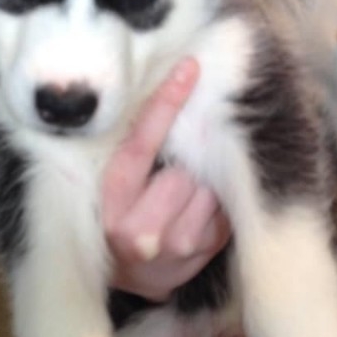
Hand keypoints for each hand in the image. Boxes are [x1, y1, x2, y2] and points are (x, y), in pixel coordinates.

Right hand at [102, 58, 231, 301]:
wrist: (123, 269)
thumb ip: (133, 144)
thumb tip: (171, 86)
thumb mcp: (111, 176)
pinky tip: (198, 207)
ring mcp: (174, 249)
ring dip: (204, 182)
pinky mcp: (201, 257)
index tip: (188, 67)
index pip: (142, 142)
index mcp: (111, 198)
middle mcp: (140, 229)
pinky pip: (225, 209)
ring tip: (185, 190)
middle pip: (185, 170)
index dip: (166, 102)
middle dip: (186, 162)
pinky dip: (217, 201)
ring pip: (211, 188)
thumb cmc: (117, 208)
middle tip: (176, 166)